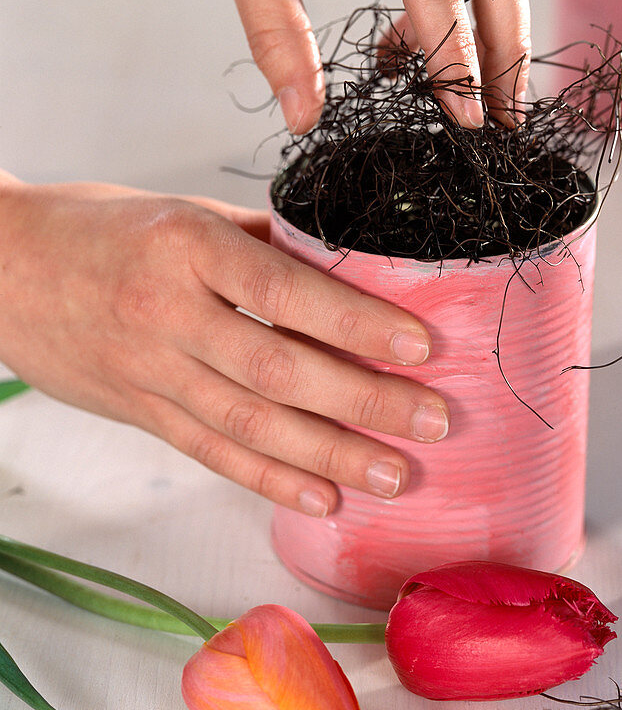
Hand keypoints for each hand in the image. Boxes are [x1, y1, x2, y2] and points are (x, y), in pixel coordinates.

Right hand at [0, 177, 448, 514]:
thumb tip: (346, 268)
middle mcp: (169, 314)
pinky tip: (322, 498)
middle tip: (435, 421)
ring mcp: (151, 372)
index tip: (422, 346)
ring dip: (333, 456)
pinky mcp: (140, 414)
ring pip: (252, 426)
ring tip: (397, 475)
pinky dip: (270, 480)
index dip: (359, 323)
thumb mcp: (182, 211)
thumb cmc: (98, 227)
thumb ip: (262, 243)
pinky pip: (212, 454)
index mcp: (187, 247)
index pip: (288, 293)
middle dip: (367, 401)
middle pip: (281, 371)